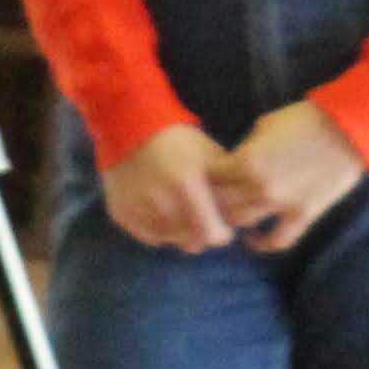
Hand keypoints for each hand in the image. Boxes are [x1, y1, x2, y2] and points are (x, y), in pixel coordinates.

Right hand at [100, 123, 237, 252]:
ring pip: (171, 241)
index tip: (224, 229)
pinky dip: (158, 230)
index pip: (212, 235)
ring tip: (183, 213)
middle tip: (204, 222)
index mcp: (187, 185)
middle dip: (202, 235)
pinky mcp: (122, 214)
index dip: (222, 234)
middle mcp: (161, 202)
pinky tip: (162, 212)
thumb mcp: (210, 154)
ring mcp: (139, 210)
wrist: (130, 126)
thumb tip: (246, 211)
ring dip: (180, 232)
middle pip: (192, 243)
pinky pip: (149, 236)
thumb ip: (228, 184)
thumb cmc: (178, 140)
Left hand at [211, 104, 366, 250]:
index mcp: (246, 160)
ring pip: (241, 223)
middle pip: (220, 203)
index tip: (204, 179)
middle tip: (210, 200)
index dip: (203, 178)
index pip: (209, 177)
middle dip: (211, 200)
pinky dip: (261, 244)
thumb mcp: (264, 125)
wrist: (348, 128)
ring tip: (227, 216)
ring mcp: (281, 204)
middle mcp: (259, 186)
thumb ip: (244, 149)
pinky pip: (277, 241)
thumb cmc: (305, 119)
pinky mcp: (303, 215)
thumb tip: (229, 164)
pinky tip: (252, 239)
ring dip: (231, 220)